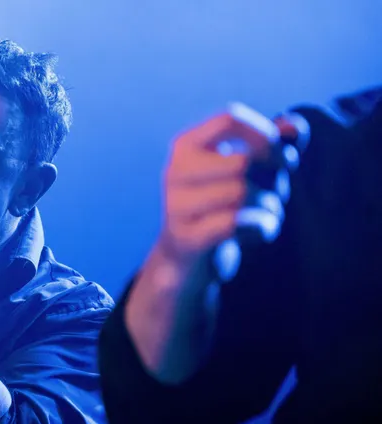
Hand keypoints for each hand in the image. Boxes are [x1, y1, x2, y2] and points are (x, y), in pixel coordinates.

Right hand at [156, 102, 291, 274]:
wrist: (190, 258)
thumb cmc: (226, 204)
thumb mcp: (252, 169)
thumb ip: (275, 142)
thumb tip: (295, 127)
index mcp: (186, 145)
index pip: (230, 118)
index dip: (265, 133)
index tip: (280, 155)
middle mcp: (174, 171)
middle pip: (243, 161)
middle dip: (273, 178)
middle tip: (274, 191)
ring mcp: (176, 205)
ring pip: (242, 193)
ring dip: (270, 205)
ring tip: (267, 214)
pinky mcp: (186, 237)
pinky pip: (237, 223)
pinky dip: (262, 227)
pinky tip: (261, 232)